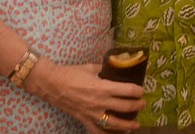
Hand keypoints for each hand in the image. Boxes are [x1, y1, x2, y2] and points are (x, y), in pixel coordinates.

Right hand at [25, 60, 143, 132]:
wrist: (52, 84)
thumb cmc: (71, 73)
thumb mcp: (91, 67)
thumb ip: (104, 69)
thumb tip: (113, 67)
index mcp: (103, 87)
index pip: (127, 90)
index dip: (138, 91)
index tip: (141, 90)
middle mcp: (100, 102)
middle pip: (125, 107)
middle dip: (137, 106)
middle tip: (142, 104)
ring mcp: (92, 113)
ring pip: (114, 123)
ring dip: (127, 125)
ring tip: (135, 126)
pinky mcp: (84, 119)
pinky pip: (96, 131)